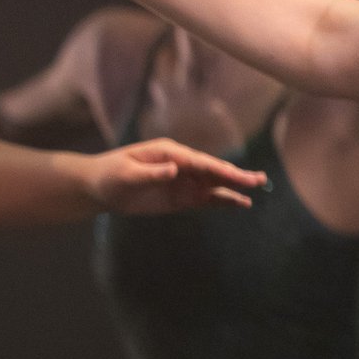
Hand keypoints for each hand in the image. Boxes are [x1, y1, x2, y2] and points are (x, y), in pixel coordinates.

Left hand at [83, 137, 265, 214]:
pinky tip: (239, 204)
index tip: (234, 176)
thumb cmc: (110, 175)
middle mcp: (181, 165)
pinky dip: (222, 202)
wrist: (99, 187)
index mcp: (170, 154)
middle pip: (212, 171)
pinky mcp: (180, 198)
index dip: (217, 169)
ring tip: (257, 190)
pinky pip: (205, 200)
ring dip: (234, 188)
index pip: (198, 162)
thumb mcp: (126, 174)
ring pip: (213, 185)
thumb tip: (174, 170)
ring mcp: (183, 182)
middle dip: (235, 176)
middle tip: (259, 180)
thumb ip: (151, 174)